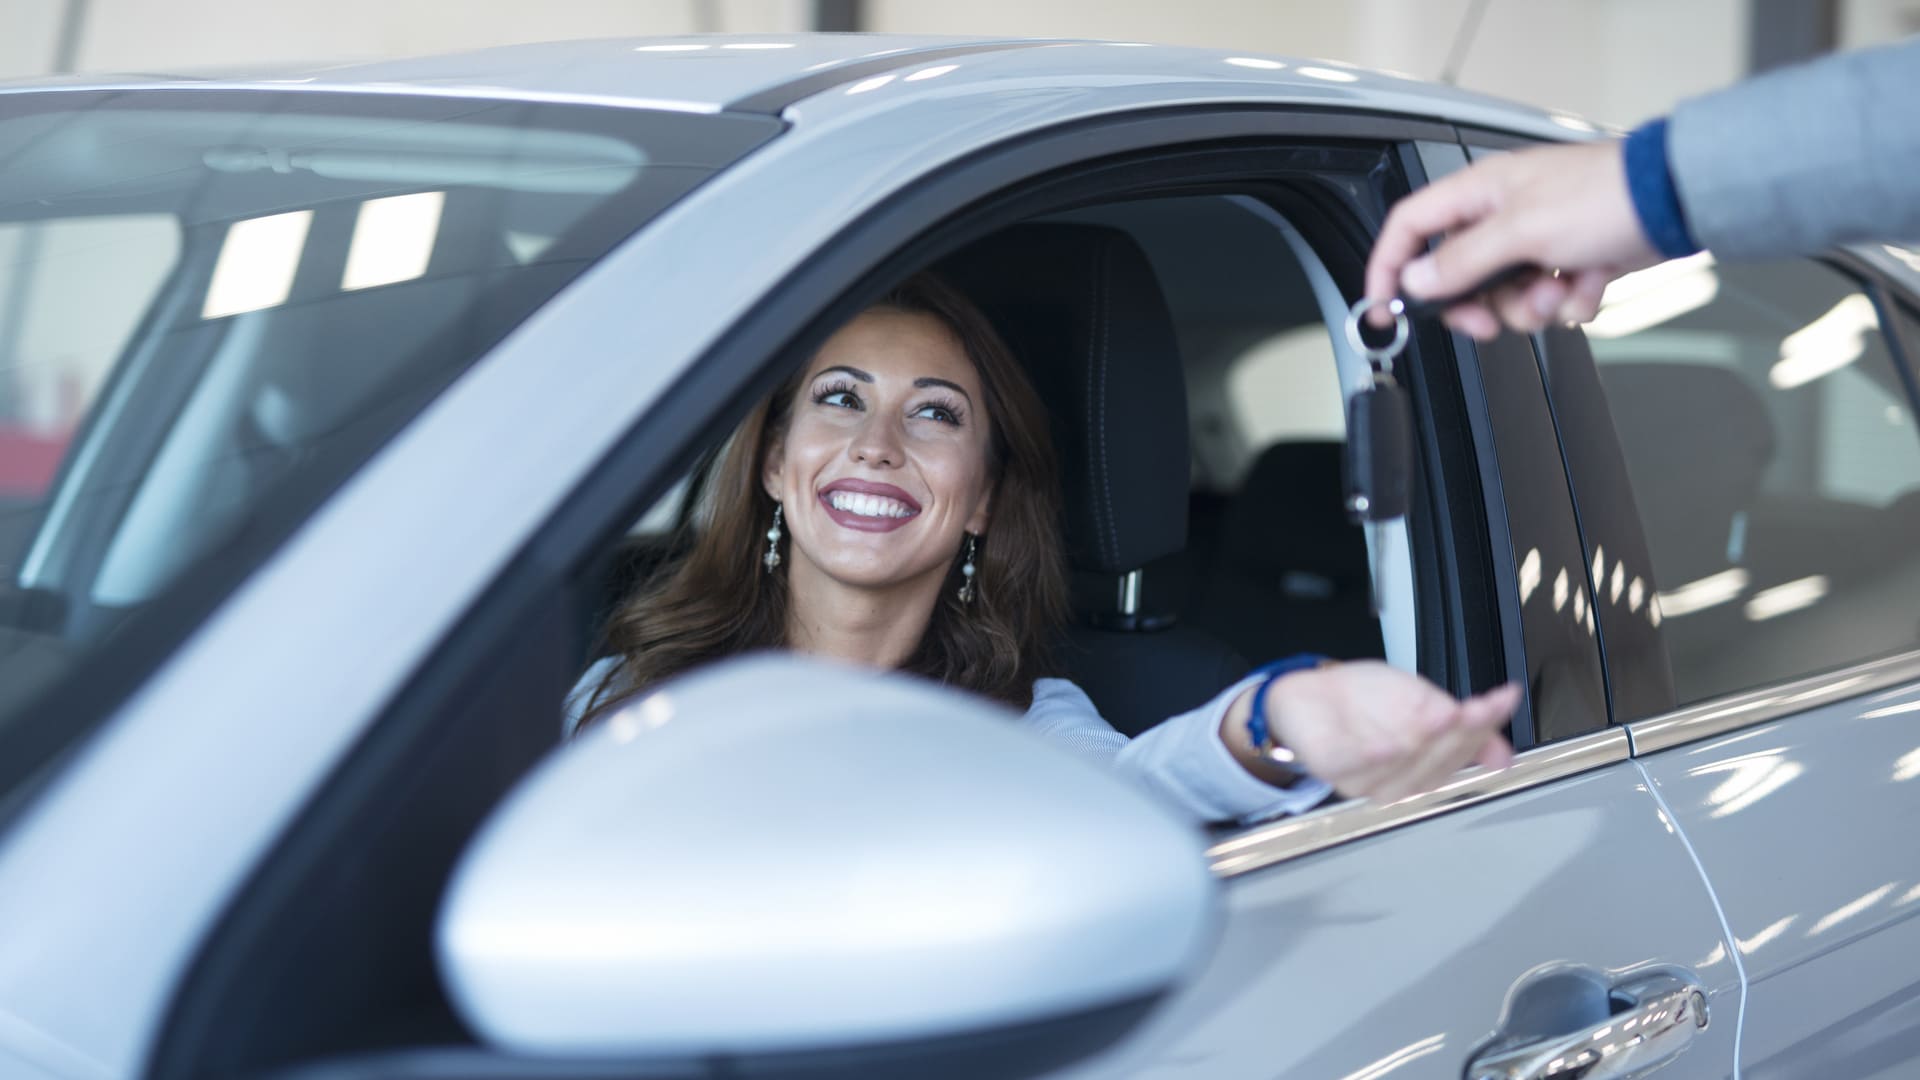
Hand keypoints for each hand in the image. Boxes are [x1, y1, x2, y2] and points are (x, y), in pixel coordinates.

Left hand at [1258, 661, 1518, 801]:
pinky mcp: (1330, 766)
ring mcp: (1364, 778)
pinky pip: (1353, 766)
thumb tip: (1503, 754)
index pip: (1461, 750)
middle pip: (1436, 761)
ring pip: (1402, 767)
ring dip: (1424, 743)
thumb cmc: (1365, 702)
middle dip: (1459, 734)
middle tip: (1476, 708)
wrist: (1309, 692)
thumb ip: (1459, 722)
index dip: (1484, 727)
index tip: (1502, 701)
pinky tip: (1389, 744)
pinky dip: (1373, 758)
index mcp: (1423, 766)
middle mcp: (1397, 779)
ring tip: (1443, 718)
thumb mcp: (1421, 701)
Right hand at [1364, 139, 1661, 339]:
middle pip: (1457, 275)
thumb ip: (1462, 259)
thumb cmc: (1607, 195)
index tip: (1384, 307)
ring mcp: (1537, 240)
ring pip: (1505, 295)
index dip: (1389, 267)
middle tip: (1490, 319)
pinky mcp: (1569, 261)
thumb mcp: (1521, 230)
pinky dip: (1568, 300)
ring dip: (1532, 305)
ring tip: (1560, 289)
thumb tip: (1418, 280)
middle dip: (1478, 305)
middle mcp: (1503, 215)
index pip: (1409, 227)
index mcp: (1480, 193)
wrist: (1675, 202)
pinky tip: (1588, 282)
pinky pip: (1547, 299)